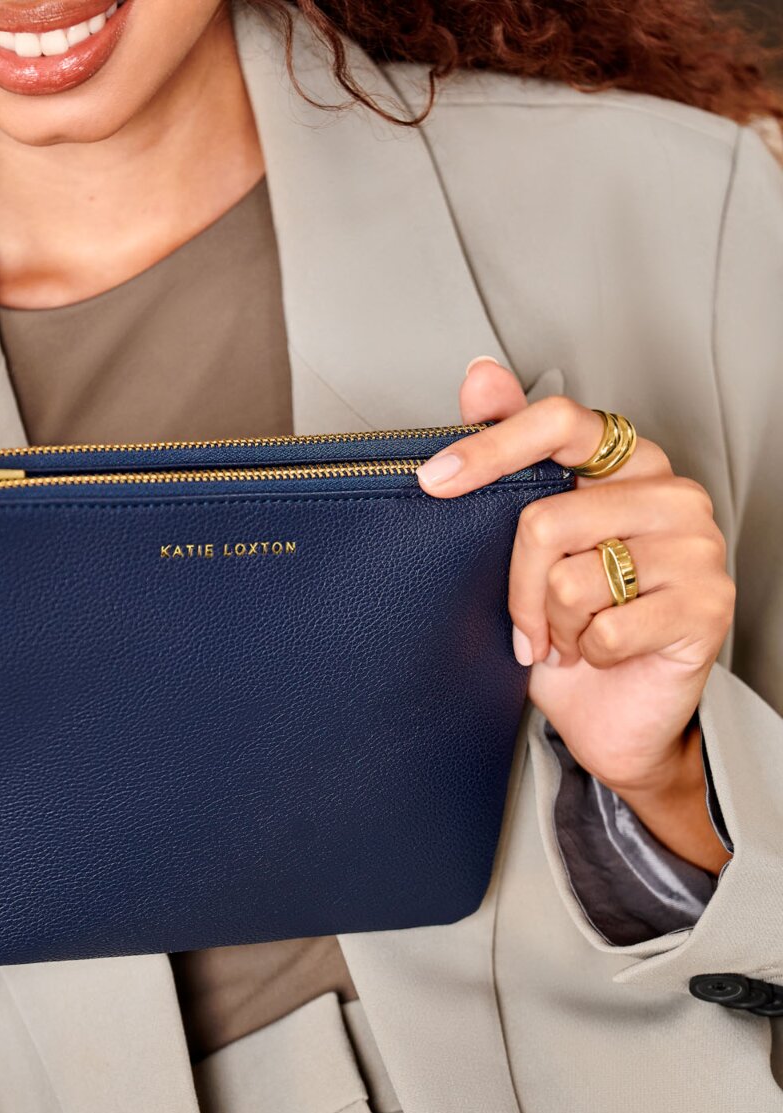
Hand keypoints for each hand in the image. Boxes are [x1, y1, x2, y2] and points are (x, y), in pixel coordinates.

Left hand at [416, 359, 733, 872]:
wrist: (611, 710)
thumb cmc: (569, 618)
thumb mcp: (521, 540)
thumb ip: (507, 456)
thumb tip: (480, 374)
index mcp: (625, 462)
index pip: (558, 422)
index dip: (490, 447)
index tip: (433, 479)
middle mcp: (668, 492)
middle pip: (545, 520)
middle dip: (516, 587)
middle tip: (528, 617)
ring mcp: (696, 546)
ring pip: (571, 579)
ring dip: (554, 623)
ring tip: (573, 632)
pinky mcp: (708, 605)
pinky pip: (606, 629)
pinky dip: (586, 653)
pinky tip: (601, 652)